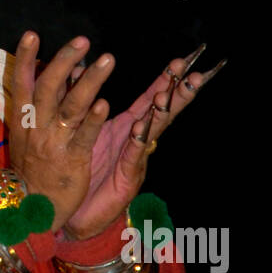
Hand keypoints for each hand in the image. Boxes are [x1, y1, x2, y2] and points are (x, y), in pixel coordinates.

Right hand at [8, 32, 113, 229]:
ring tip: (107, 60)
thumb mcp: (30, 131)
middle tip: (83, 40)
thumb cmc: (33, 164)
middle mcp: (37, 127)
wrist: (31, 207)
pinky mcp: (72, 160)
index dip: (25, 59)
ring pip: (71, 107)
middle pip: (48, 88)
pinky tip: (105, 104)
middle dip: (64, 61)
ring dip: (89, 82)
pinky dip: (93, 120)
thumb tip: (60, 69)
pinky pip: (83, 137)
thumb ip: (45, 101)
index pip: (22, 83)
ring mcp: (54, 143)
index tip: (31, 34)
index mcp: (24, 119)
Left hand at [64, 44, 225, 239]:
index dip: (165, 80)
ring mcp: (135, 159)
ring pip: (152, 132)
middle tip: (194, 74)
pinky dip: (138, 141)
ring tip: (166, 95)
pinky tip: (141, 128)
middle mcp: (136, 141)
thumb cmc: (84, 170)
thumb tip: (79, 70)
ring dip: (160, 113)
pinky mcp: (126, 177)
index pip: (151, 99)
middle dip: (179, 93)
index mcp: (128, 128)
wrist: (77, 212)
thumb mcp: (86, 132)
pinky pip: (132, 155)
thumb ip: (87, 104)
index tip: (180, 60)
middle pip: (162, 112)